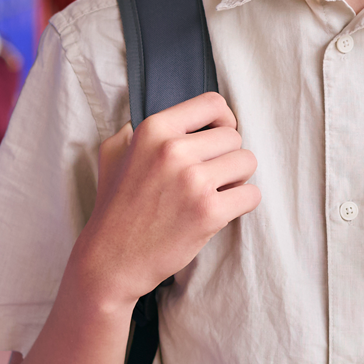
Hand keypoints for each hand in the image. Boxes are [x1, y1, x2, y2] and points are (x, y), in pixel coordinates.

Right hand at [72, 92, 259, 311]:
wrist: (111, 259)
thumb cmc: (115, 207)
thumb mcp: (115, 153)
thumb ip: (138, 128)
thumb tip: (171, 118)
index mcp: (153, 129)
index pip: (212, 103)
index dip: (224, 119)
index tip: (220, 135)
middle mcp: (173, 150)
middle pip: (234, 137)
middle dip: (227, 156)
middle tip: (209, 176)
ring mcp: (192, 181)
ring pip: (247, 162)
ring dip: (237, 179)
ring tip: (214, 192)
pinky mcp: (208, 212)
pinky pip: (252, 195)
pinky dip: (242, 203)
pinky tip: (221, 210)